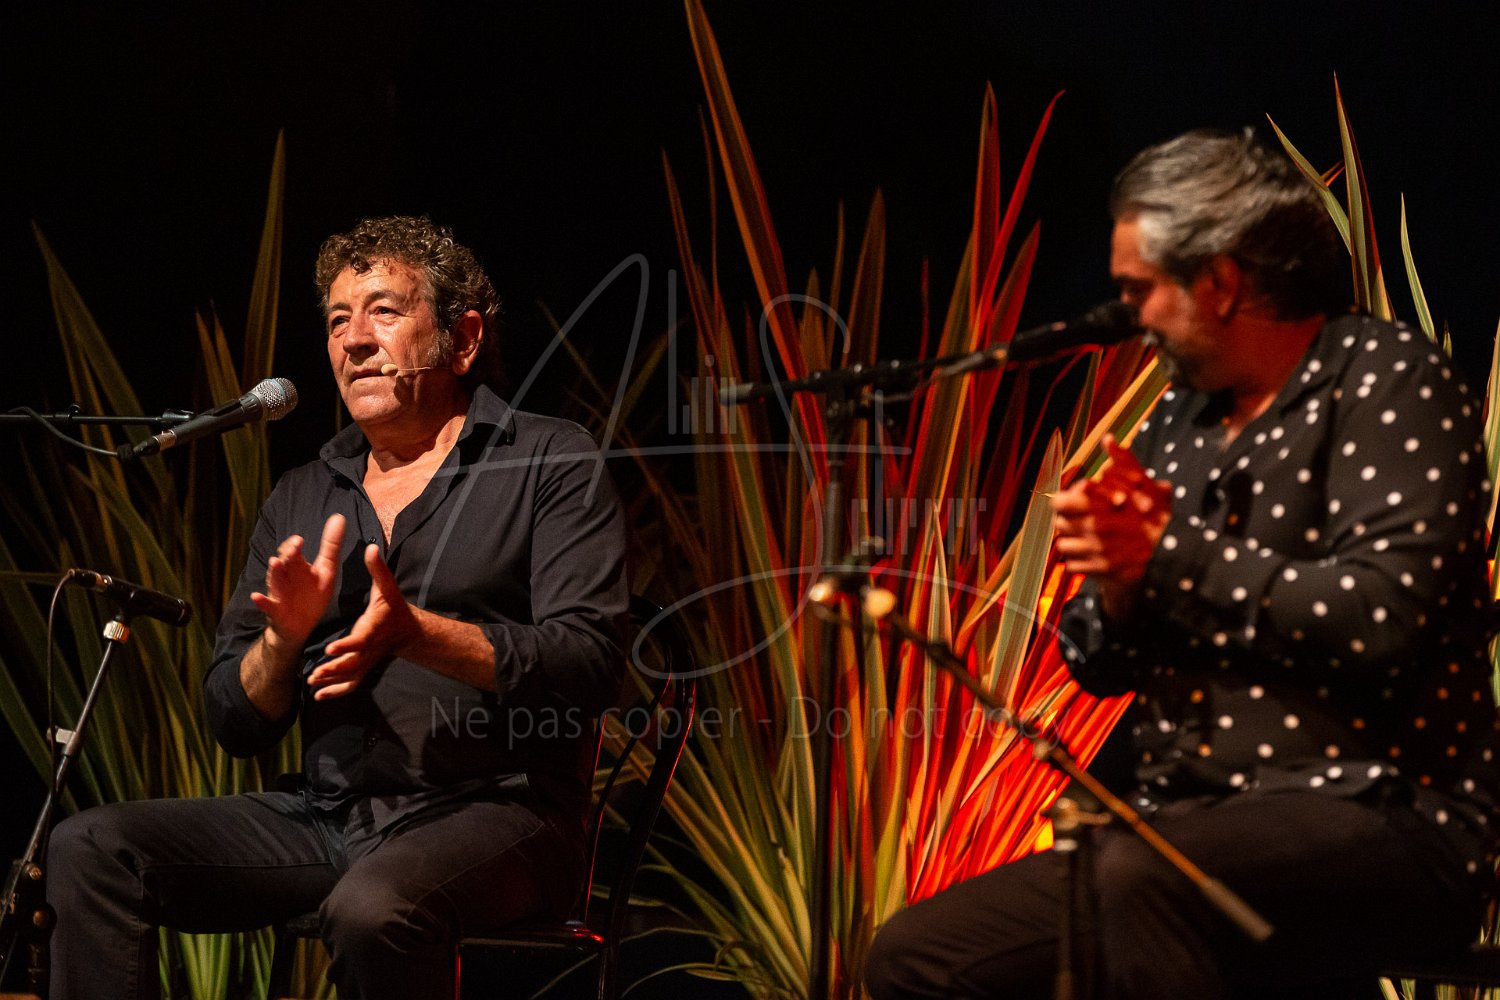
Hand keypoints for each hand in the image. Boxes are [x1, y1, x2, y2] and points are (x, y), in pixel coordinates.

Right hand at [250, 513, 344, 650]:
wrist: (299, 626)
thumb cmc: (312, 594)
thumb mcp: (326, 570)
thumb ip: (331, 545)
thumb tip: (339, 517)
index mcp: (298, 566)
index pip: (293, 551)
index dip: (294, 545)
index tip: (300, 540)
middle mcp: (285, 576)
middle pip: (284, 562)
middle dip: (287, 554)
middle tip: (294, 547)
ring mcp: (279, 592)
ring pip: (274, 580)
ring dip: (274, 572)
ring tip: (274, 562)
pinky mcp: (276, 610)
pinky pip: (267, 605)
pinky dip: (262, 601)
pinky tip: (256, 597)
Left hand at [308, 543, 420, 699]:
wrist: (408, 631)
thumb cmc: (393, 608)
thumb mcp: (387, 586)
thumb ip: (378, 569)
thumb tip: (371, 547)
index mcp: (373, 629)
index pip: (360, 640)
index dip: (347, 646)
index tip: (331, 649)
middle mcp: (370, 649)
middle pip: (353, 664)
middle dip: (334, 670)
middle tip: (315, 674)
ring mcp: (368, 661)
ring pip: (351, 677)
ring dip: (332, 683)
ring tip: (313, 684)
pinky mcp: (365, 668)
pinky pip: (351, 684)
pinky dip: (336, 692)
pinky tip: (319, 697)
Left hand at [1052, 436, 1172, 615]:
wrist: (1174, 554)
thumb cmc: (1157, 516)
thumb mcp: (1144, 484)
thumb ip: (1123, 461)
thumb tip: (1108, 438)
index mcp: (1100, 506)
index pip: (1059, 502)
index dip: (1063, 501)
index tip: (1071, 502)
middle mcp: (1094, 529)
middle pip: (1059, 524)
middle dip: (1067, 522)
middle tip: (1078, 522)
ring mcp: (1096, 551)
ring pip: (1064, 546)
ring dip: (1071, 543)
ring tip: (1083, 540)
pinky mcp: (1100, 570)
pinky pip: (1072, 566)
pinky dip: (1078, 563)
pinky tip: (1089, 557)